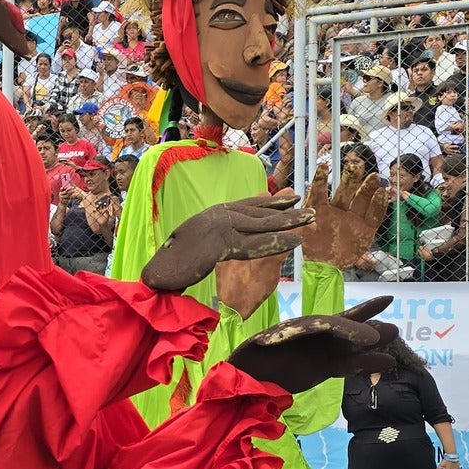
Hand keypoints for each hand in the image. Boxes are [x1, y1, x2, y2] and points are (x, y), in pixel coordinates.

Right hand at [141, 189, 315, 295]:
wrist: (159, 270)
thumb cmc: (174, 261)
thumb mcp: (199, 242)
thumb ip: (217, 237)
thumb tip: (229, 240)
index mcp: (214, 213)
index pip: (249, 205)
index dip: (271, 202)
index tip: (291, 198)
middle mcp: (219, 215)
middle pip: (259, 211)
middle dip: (286, 209)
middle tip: (309, 207)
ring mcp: (220, 228)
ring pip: (261, 224)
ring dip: (288, 221)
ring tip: (309, 219)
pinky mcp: (221, 245)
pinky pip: (255, 244)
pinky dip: (277, 242)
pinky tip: (295, 241)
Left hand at [227, 299, 396, 392]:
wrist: (248, 375)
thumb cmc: (253, 357)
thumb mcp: (265, 348)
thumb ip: (280, 345)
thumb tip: (291, 344)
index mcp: (304, 327)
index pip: (332, 325)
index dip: (351, 330)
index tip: (368, 340)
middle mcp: (317, 337)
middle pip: (347, 329)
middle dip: (369, 326)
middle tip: (393, 329)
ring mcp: (323, 352)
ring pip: (354, 348)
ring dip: (373, 347)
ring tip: (395, 342)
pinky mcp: (325, 368)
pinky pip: (350, 365)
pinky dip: (368, 365)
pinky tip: (388, 364)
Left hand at [298, 164, 387, 268]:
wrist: (325, 269)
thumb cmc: (312, 250)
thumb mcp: (298, 234)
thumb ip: (296, 221)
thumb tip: (290, 206)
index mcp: (321, 210)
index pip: (321, 192)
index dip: (322, 180)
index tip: (323, 166)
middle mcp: (338, 211)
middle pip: (346, 192)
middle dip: (351, 179)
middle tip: (355, 165)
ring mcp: (353, 220)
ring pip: (361, 200)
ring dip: (368, 188)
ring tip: (373, 177)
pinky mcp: (366, 230)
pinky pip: (374, 216)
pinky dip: (379, 205)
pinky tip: (383, 194)